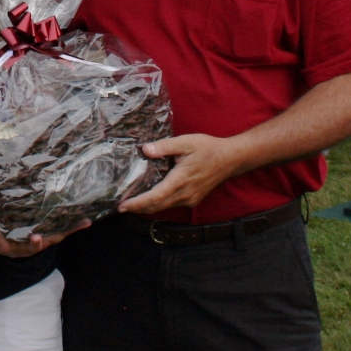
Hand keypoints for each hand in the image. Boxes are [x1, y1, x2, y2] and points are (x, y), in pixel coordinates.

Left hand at [0, 213, 90, 256]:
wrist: (26, 251)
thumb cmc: (42, 238)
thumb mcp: (57, 234)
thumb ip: (71, 228)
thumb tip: (90, 221)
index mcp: (32, 247)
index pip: (36, 246)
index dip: (36, 243)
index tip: (36, 236)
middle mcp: (16, 250)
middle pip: (5, 246)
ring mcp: (1, 250)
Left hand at [118, 135, 239, 216]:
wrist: (229, 159)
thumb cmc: (208, 148)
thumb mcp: (186, 142)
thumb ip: (164, 146)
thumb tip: (145, 150)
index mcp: (181, 180)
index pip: (155, 197)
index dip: (137, 203)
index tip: (123, 206)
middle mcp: (185, 194)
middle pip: (157, 206)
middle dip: (138, 208)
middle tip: (120, 207)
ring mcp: (190, 199)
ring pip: (164, 207)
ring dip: (147, 207)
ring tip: (131, 203)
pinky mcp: (192, 199)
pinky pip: (172, 204)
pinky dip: (158, 204)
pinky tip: (150, 198)